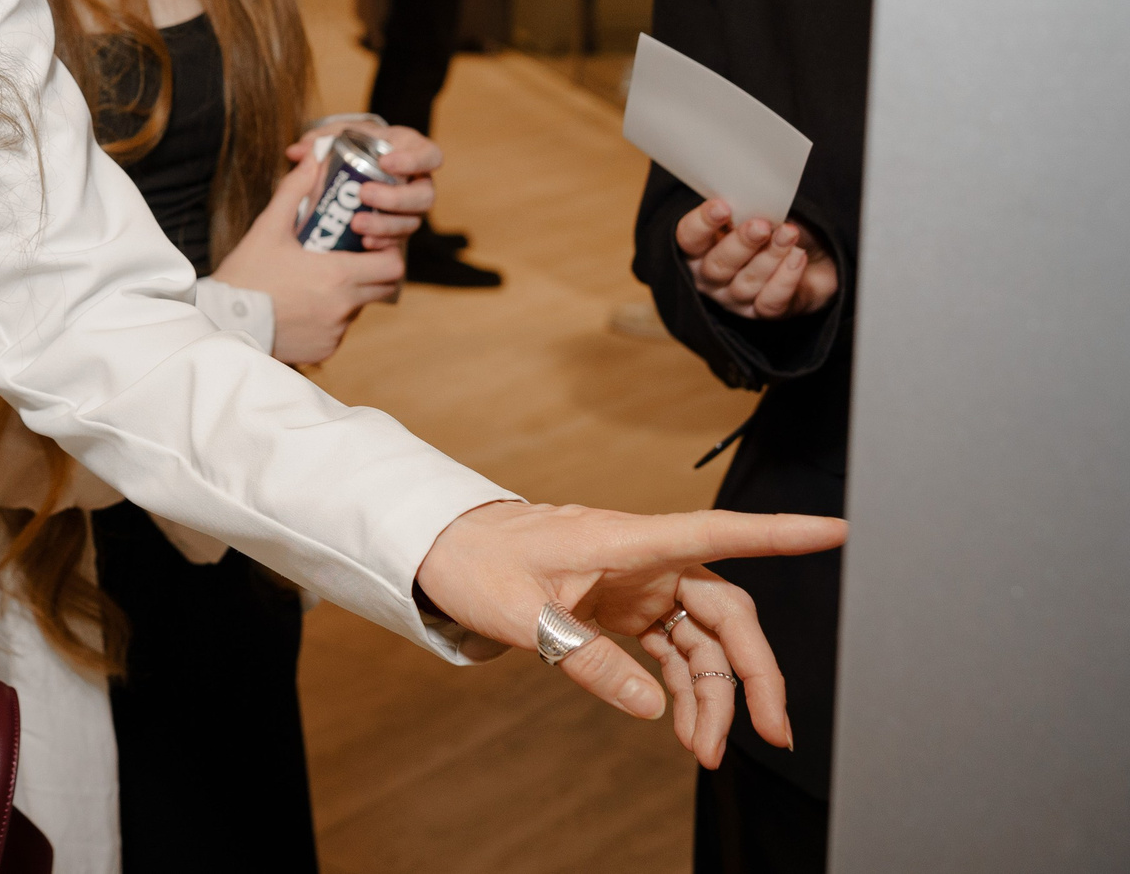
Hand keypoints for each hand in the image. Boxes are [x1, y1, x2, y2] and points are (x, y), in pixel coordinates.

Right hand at [217, 149, 405, 365]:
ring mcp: (335, 333)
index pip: (392, 266)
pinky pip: (338, 330)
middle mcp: (343, 307)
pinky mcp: (324, 350)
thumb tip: (312, 159)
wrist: (220, 323)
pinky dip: (328, 318)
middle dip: (373, 272)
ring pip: (358, 309)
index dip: (387, 254)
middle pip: (383, 288)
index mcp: (337, 276)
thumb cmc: (245, 275)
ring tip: (317, 282)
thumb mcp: (268, 229)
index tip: (370, 244)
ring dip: (347, 295)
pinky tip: (302, 307)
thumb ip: (294, 192)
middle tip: (350, 257)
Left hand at [285, 122, 439, 245]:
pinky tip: (364, 242)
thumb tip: (296, 152)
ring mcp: (410, 210)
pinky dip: (382, 242)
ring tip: (357, 224)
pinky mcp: (399, 231)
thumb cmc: (352, 147)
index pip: (430, 156)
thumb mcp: (339, 136)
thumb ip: (320, 140)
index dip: (413, 160)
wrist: (353, 172)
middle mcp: (417, 183)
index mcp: (410, 153)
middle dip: (395, 198)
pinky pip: (399, 241)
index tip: (385, 161)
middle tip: (364, 194)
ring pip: (412, 222)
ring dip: (386, 225)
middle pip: (424, 196)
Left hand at [415, 501, 845, 765]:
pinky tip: (685, 727)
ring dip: (715, 696)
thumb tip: (649, 708)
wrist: (445, 550)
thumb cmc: (478, 560)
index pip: (718, 532)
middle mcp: (647, 560)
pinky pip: (674, 652)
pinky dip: (685, 691)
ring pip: (704, 642)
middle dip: (754, 673)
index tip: (836, 531)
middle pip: (726, 613)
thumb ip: (585, 657)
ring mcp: (641, 585)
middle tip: (770, 732)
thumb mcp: (523, 612)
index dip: (778, 533)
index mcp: (628, 540)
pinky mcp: (629, 609)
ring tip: (708, 750)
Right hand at [674, 201, 839, 319]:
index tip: (722, 206)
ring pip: (746, 282)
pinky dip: (786, 278)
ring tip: (790, 233)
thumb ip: (747, 208)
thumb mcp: (759, 211)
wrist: (817, 256)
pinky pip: (771, 301)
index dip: (702, 223)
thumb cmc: (776, 228)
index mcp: (699, 247)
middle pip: (717, 266)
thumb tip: (749, 199)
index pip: (689, 238)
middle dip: (741, 243)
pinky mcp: (763, 312)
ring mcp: (735, 298)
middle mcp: (711, 277)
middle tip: (761, 225)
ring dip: (770, 256)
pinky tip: (798, 257)